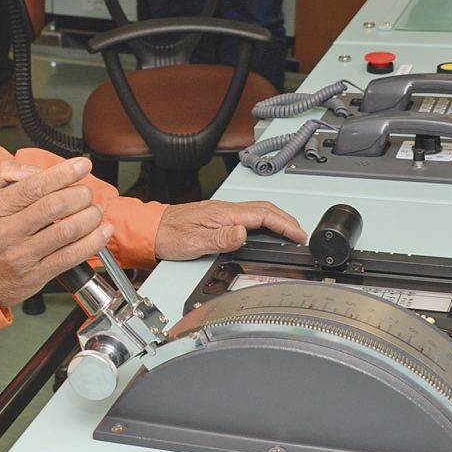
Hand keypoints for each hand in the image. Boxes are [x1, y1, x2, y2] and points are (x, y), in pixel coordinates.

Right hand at [0, 159, 110, 306]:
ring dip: (90, 216)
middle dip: (80, 194)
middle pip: (54, 206)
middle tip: (86, 192)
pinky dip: (93, 242)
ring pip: (67, 231)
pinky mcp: (37, 275)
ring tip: (95, 210)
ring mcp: (23, 256)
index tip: (82, 165)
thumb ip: (6, 174)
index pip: (34, 186)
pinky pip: (71, 257)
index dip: (63, 174)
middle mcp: (7, 232)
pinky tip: (102, 231)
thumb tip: (38, 170)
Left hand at [154, 200, 305, 260]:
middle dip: (287, 220)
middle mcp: (224, 208)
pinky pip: (249, 214)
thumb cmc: (168, 235)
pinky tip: (266, 229)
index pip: (262, 215)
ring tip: (289, 232)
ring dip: (277, 219)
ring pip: (258, 210)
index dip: (284, 224)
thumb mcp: (194, 243)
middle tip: (300, 234)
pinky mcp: (218, 216)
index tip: (298, 235)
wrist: (151, 229)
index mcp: (223, 213)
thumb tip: (244, 234)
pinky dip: (265, 220)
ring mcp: (222, 211)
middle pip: (265, 209)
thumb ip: (221, 239)